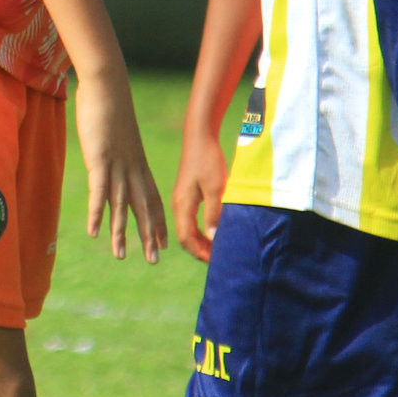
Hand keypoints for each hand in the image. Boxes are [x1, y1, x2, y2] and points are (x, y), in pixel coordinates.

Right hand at [77, 68, 165, 261]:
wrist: (107, 84)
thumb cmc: (111, 103)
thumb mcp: (119, 130)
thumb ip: (118, 146)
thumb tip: (115, 151)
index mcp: (137, 162)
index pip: (152, 197)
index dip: (157, 221)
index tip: (163, 242)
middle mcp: (132, 168)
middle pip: (143, 207)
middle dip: (149, 235)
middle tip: (155, 260)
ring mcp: (116, 165)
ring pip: (122, 205)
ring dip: (121, 233)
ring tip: (120, 256)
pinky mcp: (99, 160)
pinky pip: (99, 192)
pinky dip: (97, 214)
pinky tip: (95, 233)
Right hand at [173, 126, 229, 262]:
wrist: (200, 136)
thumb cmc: (208, 160)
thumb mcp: (216, 189)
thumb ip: (214, 214)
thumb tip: (213, 238)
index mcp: (182, 205)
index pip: (186, 238)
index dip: (199, 252)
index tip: (216, 260)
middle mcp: (178, 205)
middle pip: (185, 237)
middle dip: (200, 250)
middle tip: (219, 258)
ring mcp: (181, 200)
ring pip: (188, 229)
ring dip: (201, 241)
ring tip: (218, 248)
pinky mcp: (187, 195)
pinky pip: (191, 219)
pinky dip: (201, 230)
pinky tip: (213, 231)